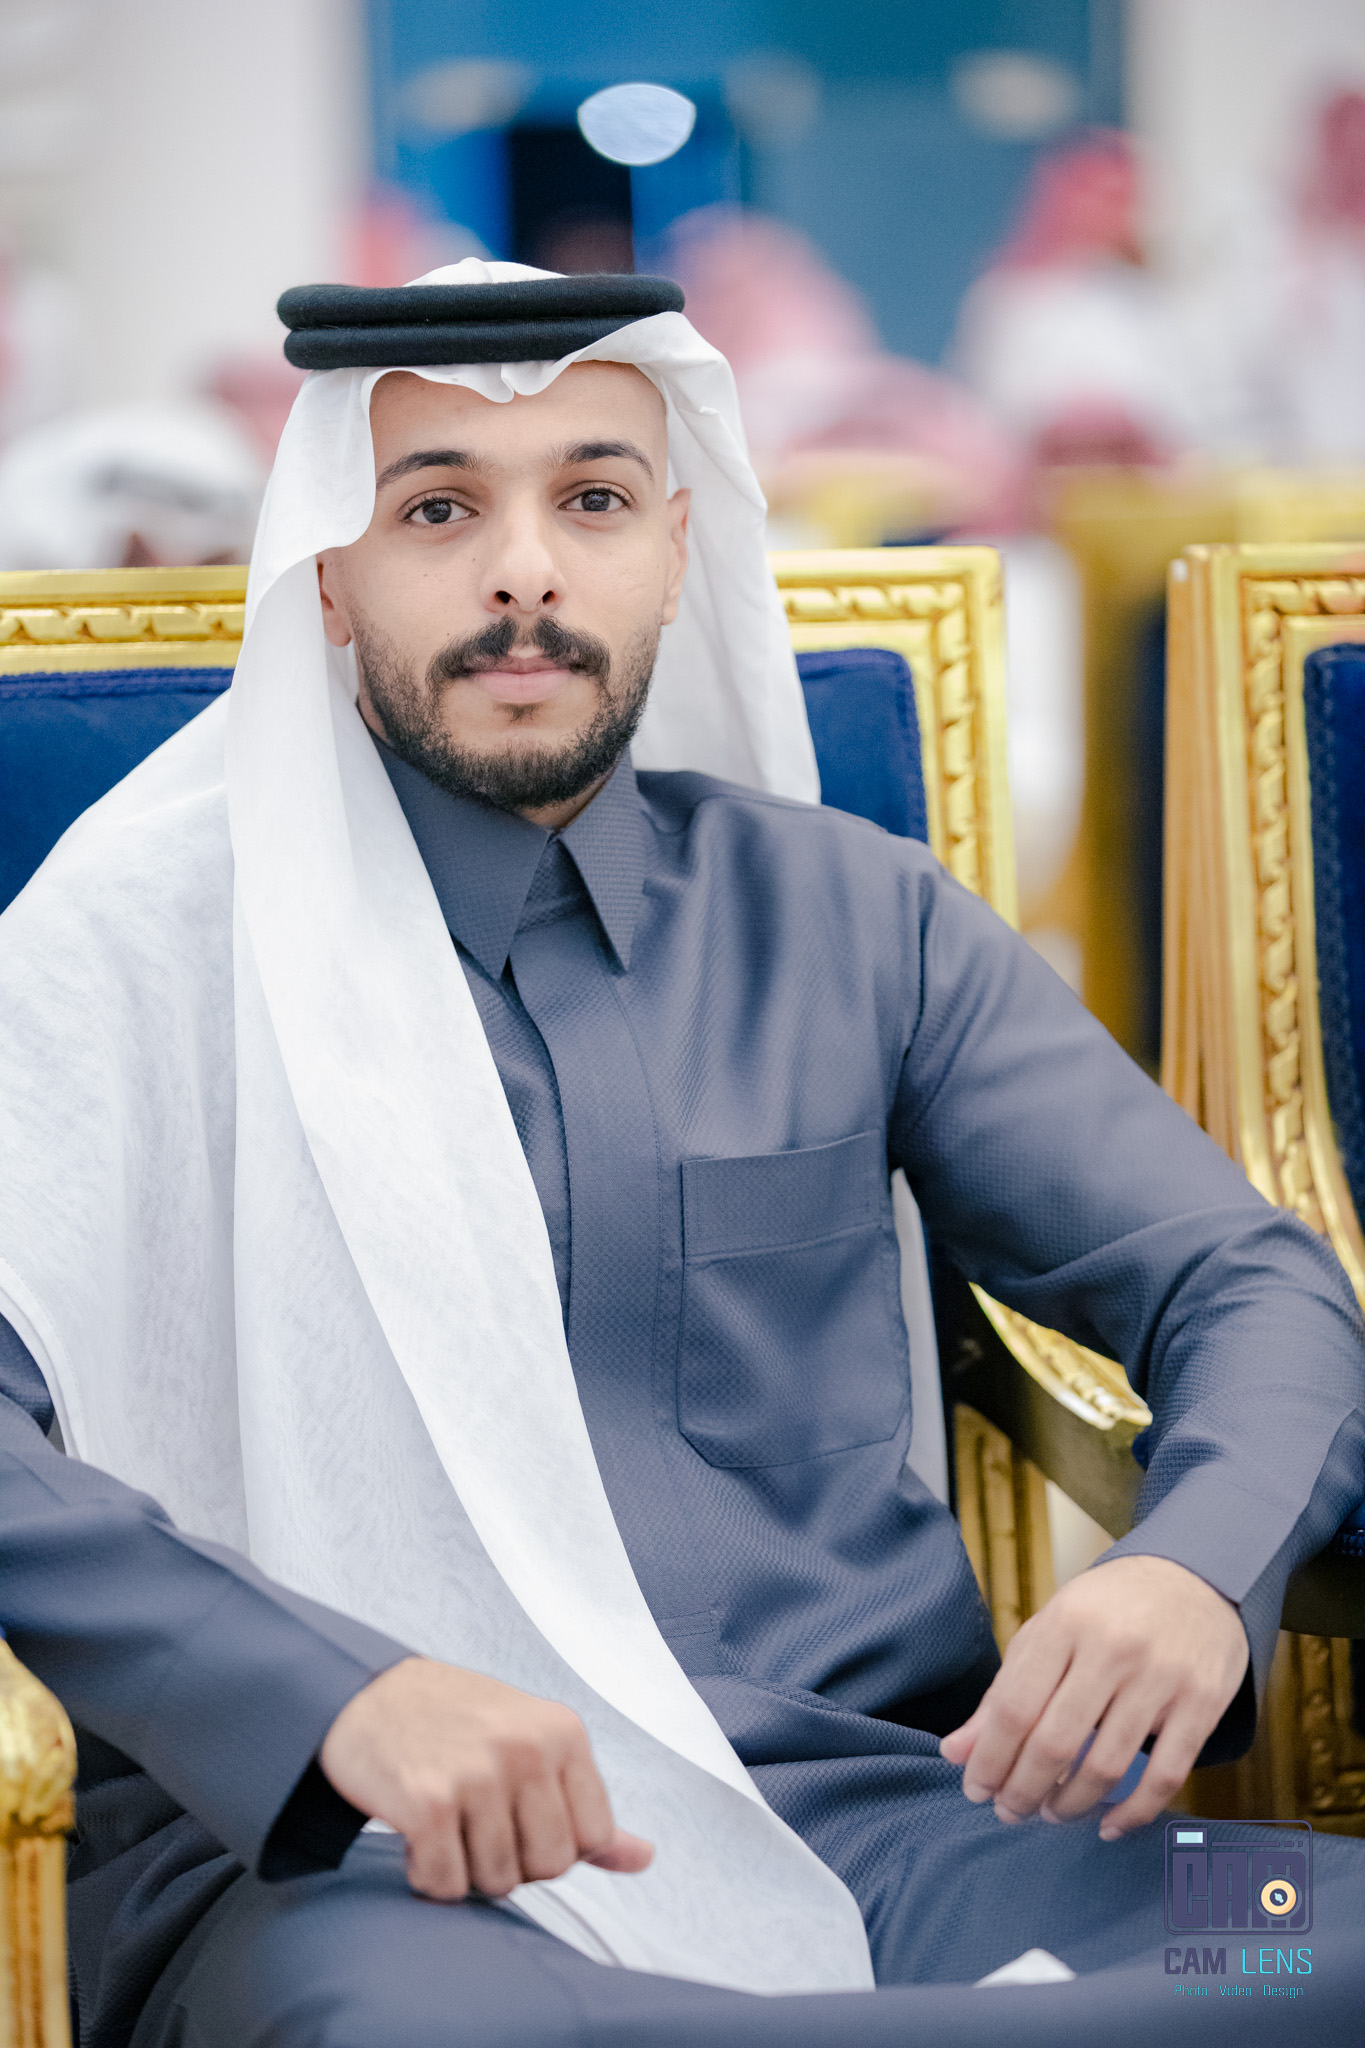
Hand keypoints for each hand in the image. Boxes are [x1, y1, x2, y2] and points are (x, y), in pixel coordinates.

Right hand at [320, 1657, 652, 1899]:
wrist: (365, 1696)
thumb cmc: (456, 1723)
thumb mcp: (534, 1744)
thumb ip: (584, 1804)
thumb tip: (642, 1858)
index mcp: (562, 1732)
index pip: (591, 1839)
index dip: (552, 1845)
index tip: (518, 1819)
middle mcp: (526, 1748)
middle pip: (548, 1867)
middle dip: (510, 1863)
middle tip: (476, 1824)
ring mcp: (477, 1773)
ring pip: (496, 1882)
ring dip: (465, 1870)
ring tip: (446, 1825)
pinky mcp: (427, 1801)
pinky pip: (445, 1884)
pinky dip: (427, 1876)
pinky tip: (416, 1837)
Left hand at [939, 1555, 1248, 1839]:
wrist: (1195, 1579)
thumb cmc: (1107, 1610)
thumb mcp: (1049, 1631)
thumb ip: (1004, 1692)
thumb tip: (955, 1753)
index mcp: (1065, 1623)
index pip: (1015, 1707)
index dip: (989, 1759)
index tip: (976, 1789)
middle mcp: (1113, 1648)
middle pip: (1056, 1743)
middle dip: (1023, 1790)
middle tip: (1009, 1811)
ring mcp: (1162, 1678)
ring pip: (1107, 1767)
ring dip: (1070, 1805)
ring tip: (1051, 1813)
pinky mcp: (1201, 1705)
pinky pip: (1165, 1777)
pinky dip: (1132, 1813)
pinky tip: (1107, 1824)